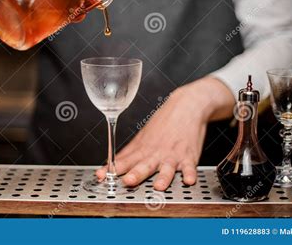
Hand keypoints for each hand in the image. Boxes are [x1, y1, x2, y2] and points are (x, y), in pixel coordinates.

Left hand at [96, 76, 234, 190]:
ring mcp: (172, 155)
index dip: (112, 169)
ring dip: (163, 177)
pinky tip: (188, 180)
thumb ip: (129, 153)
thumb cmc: (164, 122)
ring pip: (167, 168)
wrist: (186, 106)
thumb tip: (112, 163)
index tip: (101, 176)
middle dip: (135, 174)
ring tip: (158, 186)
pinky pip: (190, 166)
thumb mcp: (143, 136)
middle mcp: (156, 153)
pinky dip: (190, 173)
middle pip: (144, 165)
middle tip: (128, 181)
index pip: (124, 161)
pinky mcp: (189, 156)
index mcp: (143, 149)